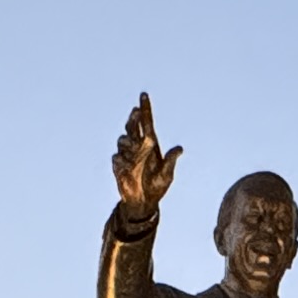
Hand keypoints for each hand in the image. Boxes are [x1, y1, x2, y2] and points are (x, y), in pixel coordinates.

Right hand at [113, 92, 180, 213]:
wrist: (142, 202)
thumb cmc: (157, 187)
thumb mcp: (166, 175)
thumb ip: (170, 161)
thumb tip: (180, 148)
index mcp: (151, 145)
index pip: (147, 123)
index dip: (145, 109)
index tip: (143, 95)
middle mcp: (138, 146)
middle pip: (132, 126)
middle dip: (133, 118)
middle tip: (136, 112)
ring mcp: (127, 154)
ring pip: (123, 140)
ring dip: (129, 146)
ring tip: (136, 161)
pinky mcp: (118, 164)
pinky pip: (118, 157)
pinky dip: (123, 162)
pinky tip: (129, 172)